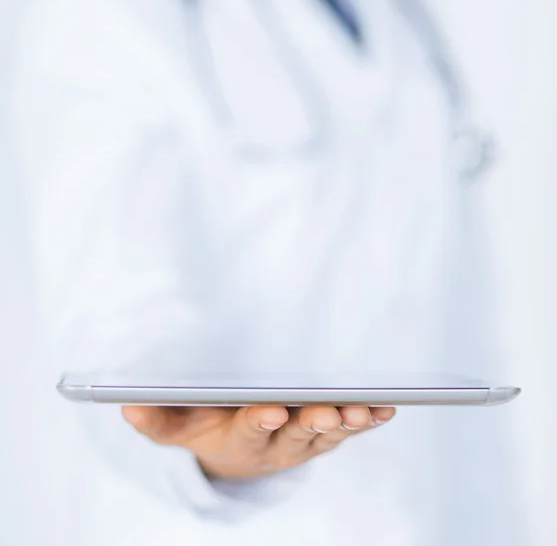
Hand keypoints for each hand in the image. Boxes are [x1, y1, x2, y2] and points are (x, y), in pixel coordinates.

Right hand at [122, 404, 395, 479]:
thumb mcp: (180, 429)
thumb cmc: (209, 431)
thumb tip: (128, 406)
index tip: (271, 411)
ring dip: (346, 422)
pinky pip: (347, 429)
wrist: (238, 454)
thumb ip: (158, 420)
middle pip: (297, 434)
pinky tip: (384, 410)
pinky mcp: (322, 434)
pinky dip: (366, 422)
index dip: (260, 422)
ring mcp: (304, 440)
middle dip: (311, 423)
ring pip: (327, 433)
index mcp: (242, 437)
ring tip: (362, 410)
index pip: (250, 430)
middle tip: (327, 411)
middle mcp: (278, 442)